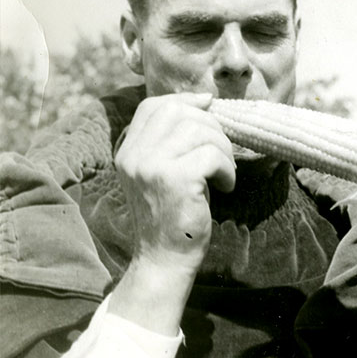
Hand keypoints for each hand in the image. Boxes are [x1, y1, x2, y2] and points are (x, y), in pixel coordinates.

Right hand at [110, 93, 234, 333]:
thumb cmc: (174, 213)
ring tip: (223, 174)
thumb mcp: (165, 170)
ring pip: (201, 131)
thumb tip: (205, 100)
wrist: (165, 257)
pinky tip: (224, 187)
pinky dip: (227, 170)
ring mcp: (150, 166)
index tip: (209, 106)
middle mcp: (134, 154)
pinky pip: (212, 155)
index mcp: (128, 150)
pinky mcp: (174, 179)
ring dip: (223, 151)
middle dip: (212, 127)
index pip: (154, 106)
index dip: (185, 100)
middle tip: (221, 155)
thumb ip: (173, 139)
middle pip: (181, 113)